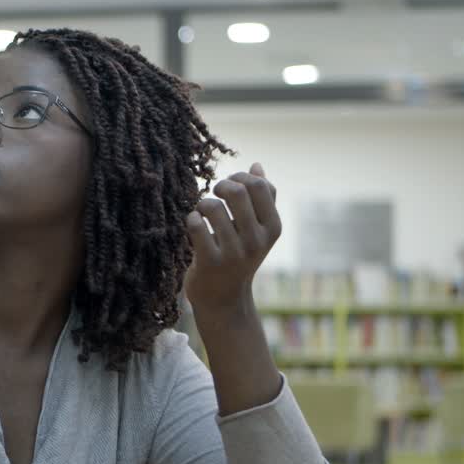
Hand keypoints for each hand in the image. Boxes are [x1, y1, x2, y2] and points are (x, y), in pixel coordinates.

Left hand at [184, 162, 279, 312]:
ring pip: (213, 207)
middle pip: (238, 191)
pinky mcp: (210, 262)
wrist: (223, 298)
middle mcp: (256, 240)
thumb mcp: (257, 230)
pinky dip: (191, 219)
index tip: (229, 184)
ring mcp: (233, 252)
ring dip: (202, 204)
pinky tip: (194, 225)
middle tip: (214, 193)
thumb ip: (261, 198)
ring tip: (202, 213)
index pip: (260, 186)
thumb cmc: (239, 256)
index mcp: (272, 228)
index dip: (240, 177)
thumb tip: (257, 165)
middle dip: (221, 185)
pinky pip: (196, 225)